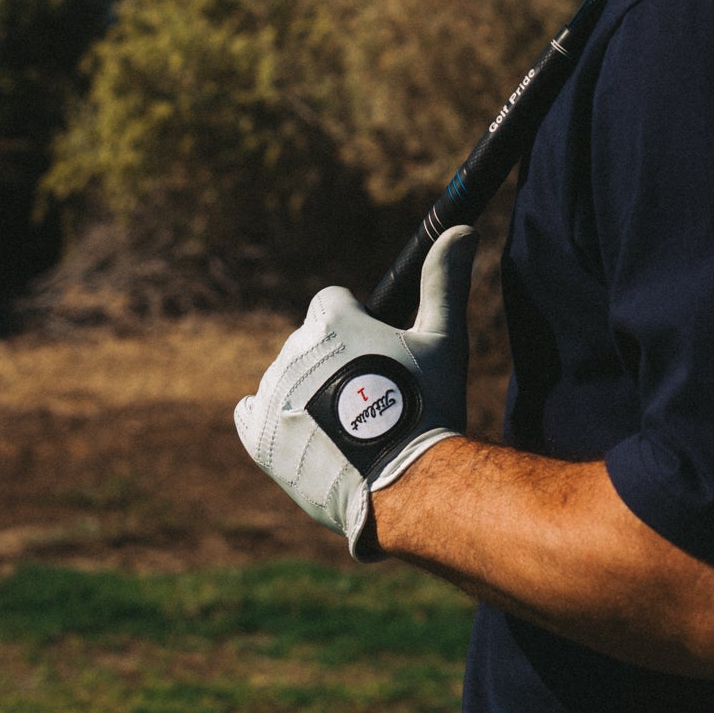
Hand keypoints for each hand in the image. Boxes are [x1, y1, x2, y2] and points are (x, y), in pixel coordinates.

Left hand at [234, 226, 475, 558]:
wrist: (404, 483)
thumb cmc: (427, 407)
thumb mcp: (442, 339)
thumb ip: (444, 281)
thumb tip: (461, 229)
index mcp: (333, 319)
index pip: (333, 302)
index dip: (356, 325)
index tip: (377, 353)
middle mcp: (295, 348)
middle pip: (310, 343)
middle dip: (335, 362)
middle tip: (371, 399)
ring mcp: (274, 392)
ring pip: (287, 377)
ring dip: (308, 392)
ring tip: (347, 429)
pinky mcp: (259, 436)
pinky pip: (251, 412)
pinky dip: (271, 418)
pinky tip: (300, 431)